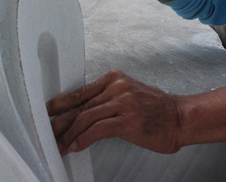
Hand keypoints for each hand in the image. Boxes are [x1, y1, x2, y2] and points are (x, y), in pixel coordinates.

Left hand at [47, 70, 184, 155]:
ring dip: (67, 135)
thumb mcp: (129, 95)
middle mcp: (116, 87)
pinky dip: (82, 140)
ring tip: (58, 145)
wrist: (180, 118)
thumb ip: (107, 99)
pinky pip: (96, 130)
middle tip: (45, 132)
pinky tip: (74, 147)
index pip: (78, 92)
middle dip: (58, 122)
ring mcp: (122, 102)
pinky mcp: (127, 120)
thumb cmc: (156, 110)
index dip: (59, 104)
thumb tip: (82, 113)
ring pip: (84, 118)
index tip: (46, 113)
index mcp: (114, 78)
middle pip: (78, 106)